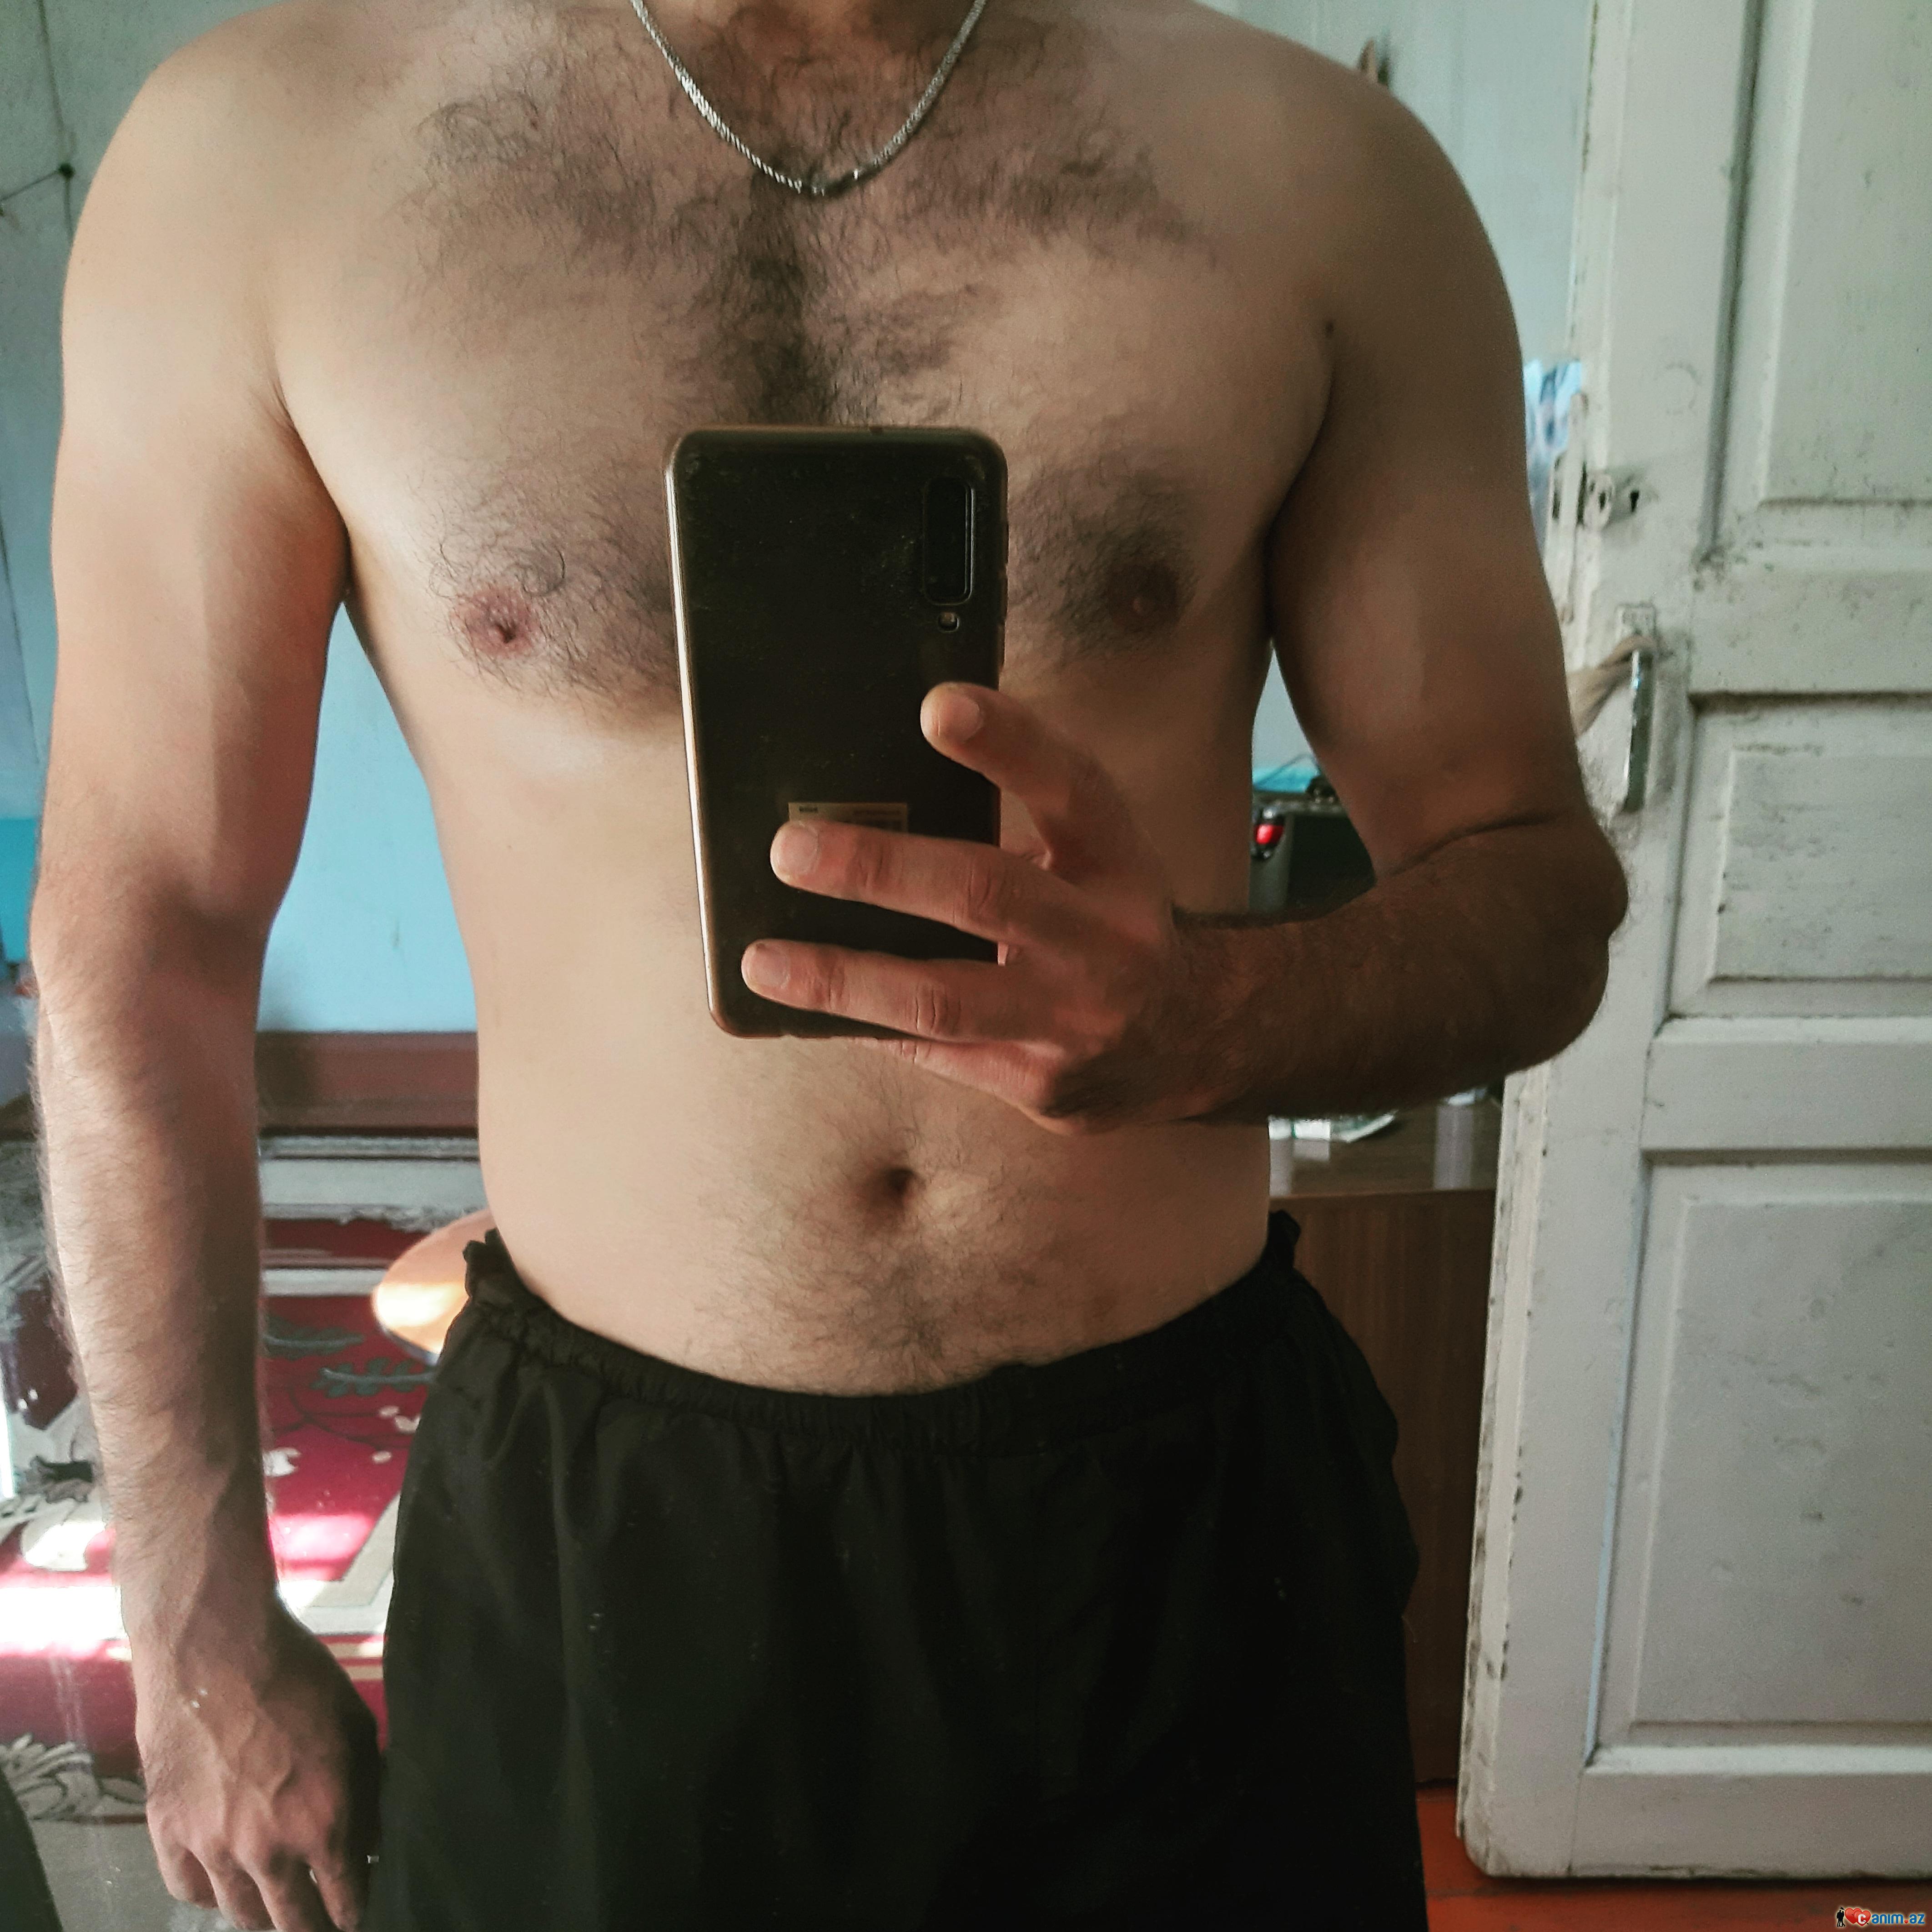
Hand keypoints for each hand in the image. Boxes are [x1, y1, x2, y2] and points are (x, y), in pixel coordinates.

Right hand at [137, 1605, 379, 1930]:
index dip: (357, 1913)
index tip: (361, 1913)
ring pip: (242, 1914)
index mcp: (324, 1823)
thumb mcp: (355, 1728)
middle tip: (323, 1922)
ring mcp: (213, 1846)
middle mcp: (268, 1849)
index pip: (346, 1902)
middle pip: (293, 1923)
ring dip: (264, 1916)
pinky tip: (225, 1885)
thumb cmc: (296, 1677)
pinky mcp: (168, 1831)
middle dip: (314, 1927)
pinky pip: (188, 1890)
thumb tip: (371, 1837)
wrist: (215, 1649)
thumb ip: (366, 1792)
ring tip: (279, 1911)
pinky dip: (210, 1895)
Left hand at [741, 684, 1233, 1132]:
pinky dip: (867, 1027)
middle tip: (790, 848)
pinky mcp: (1041, 1086)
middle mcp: (1106, 940)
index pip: (1070, 788)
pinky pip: (935, 1055)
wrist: (1196, 1040)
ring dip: (844, 978)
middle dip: (881, 871)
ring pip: (945, 1001)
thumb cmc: (1109, 922)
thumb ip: (1017, 821)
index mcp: (1118, 861)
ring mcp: (1074, 1022)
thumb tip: (871, 789)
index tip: (936, 705)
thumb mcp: (1093, 858)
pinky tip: (806, 1009)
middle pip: (988, 895)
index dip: (1007, 743)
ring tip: (762, 961)